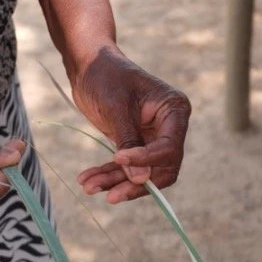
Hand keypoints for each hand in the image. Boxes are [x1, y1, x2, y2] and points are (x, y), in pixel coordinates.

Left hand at [69, 47, 190, 203]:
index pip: (169, 147)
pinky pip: (125, 166)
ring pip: (141, 172)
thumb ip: (128, 140)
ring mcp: (152, 136)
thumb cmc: (105, 75)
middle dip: (134, 183)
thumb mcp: (116, 106)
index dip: (146, 160)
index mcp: (174, 110)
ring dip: (115, 181)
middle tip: (109, 195)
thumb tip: (141, 179)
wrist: (88, 65)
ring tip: (88, 187)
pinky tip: (88, 180)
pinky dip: (107, 174)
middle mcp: (169, 126)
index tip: (117, 159)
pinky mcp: (134, 143)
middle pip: (161, 168)